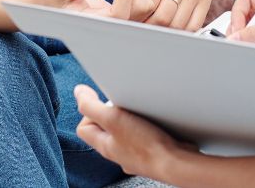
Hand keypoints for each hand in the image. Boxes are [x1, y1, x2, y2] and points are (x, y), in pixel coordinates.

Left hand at [74, 84, 191, 178]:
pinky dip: (146, 127)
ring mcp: (135, 154)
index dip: (90, 110)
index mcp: (104, 145)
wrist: (176, 163)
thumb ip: (91, 106)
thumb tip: (78, 93)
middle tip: (124, 104)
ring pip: (125, 133)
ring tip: (140, 110)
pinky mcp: (152, 152)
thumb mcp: (113, 118)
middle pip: (105, 130)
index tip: (105, 100)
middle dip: (112, 113)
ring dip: (130, 119)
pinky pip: (143, 137)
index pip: (84, 127)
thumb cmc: (146, 144)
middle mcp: (117, 152)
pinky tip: (156, 122)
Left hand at [139, 0, 218, 29]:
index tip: (132, 19)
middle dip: (149, 27)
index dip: (137, 16)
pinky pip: (194, 25)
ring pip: (178, 25)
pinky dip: (181, 31)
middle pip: (163, 18)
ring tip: (156, 28)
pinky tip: (173, 27)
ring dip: (164, 31)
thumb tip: (121, 4)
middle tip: (142, 27)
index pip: (147, 3)